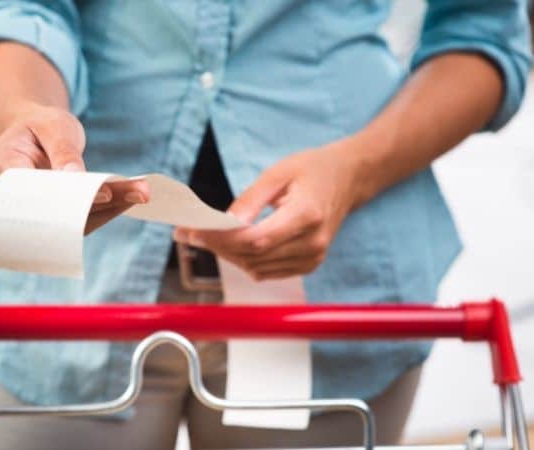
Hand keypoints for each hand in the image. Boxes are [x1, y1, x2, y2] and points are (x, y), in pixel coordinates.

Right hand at [0, 102, 149, 233]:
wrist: (33, 133)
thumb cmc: (39, 125)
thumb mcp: (51, 124)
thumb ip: (62, 149)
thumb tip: (75, 177)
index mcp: (1, 168)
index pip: (33, 191)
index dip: (67, 197)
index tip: (103, 193)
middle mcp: (12, 200)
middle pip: (57, 212)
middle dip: (98, 205)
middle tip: (136, 194)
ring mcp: (35, 214)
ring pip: (73, 221)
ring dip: (111, 208)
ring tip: (141, 191)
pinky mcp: (56, 219)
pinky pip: (82, 220)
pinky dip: (109, 208)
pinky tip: (132, 195)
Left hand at [173, 142, 359, 279]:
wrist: (348, 180)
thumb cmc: (312, 170)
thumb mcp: (278, 173)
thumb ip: (249, 200)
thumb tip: (222, 223)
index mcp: (307, 215)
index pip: (256, 239)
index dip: (220, 239)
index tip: (192, 232)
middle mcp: (312, 243)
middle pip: (252, 255)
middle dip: (215, 245)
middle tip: (185, 233)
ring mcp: (312, 258)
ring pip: (255, 267)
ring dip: (226, 254)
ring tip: (202, 237)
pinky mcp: (308, 265)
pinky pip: (266, 271)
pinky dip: (243, 260)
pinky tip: (228, 245)